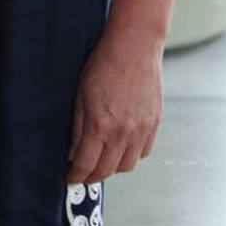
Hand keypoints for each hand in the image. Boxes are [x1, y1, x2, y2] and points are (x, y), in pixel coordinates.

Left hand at [67, 28, 163, 184]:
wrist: (134, 46)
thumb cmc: (102, 64)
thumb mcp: (80, 95)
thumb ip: (77, 127)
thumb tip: (73, 153)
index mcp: (100, 125)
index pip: (86, 165)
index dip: (75, 176)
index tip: (69, 179)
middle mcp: (123, 132)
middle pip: (107, 171)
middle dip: (92, 176)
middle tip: (83, 173)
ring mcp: (142, 129)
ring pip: (127, 166)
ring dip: (112, 167)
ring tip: (101, 159)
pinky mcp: (155, 123)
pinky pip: (143, 152)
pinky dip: (130, 155)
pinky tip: (121, 146)